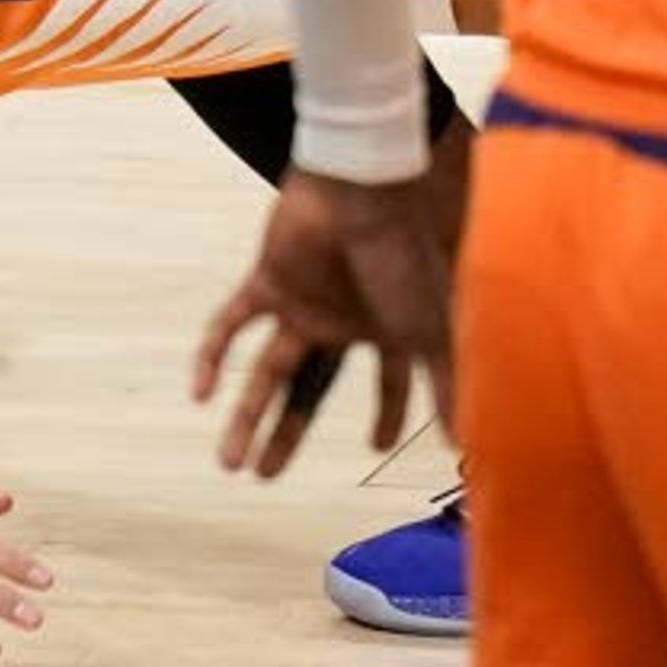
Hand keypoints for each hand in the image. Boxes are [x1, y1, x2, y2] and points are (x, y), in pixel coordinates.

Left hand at [190, 167, 452, 478]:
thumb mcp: (431, 331)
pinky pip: (229, 323)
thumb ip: (445, 387)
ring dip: (246, 417)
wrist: (366, 189)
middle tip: (262, 476)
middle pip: (307, 392)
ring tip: (230, 463)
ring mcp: (302, 303)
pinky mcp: (268, 282)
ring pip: (264, 372)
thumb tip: (466, 448)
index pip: (386, 384)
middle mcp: (339, 322)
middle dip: (286, 434)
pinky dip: (212, 355)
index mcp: (384, 331)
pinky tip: (200, 394)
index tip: (377, 447)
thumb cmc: (405, 254)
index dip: (385, 414)